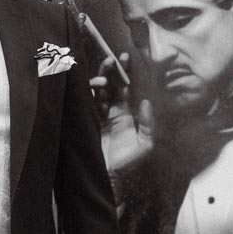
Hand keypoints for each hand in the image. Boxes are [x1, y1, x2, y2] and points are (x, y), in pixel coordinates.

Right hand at [89, 54, 153, 172]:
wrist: (108, 177)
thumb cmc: (127, 162)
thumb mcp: (145, 144)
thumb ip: (147, 123)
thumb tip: (146, 102)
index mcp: (123, 113)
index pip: (122, 87)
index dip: (123, 72)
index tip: (125, 57)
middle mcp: (109, 110)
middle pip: (108, 85)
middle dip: (109, 71)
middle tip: (111, 60)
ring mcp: (96, 114)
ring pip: (96, 91)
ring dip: (98, 81)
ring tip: (102, 80)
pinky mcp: (85, 120)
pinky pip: (85, 102)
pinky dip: (88, 93)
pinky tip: (92, 89)